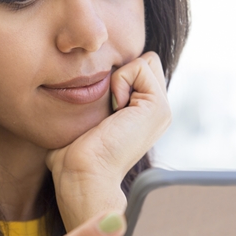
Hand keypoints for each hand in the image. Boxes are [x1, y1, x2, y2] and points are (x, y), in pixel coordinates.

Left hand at [46, 52, 170, 234]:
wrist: (84, 174)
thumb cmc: (74, 153)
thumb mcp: (85, 119)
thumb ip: (95, 97)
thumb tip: (79, 80)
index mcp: (144, 113)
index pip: (138, 68)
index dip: (115, 75)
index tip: (101, 106)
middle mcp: (158, 110)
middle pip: (146, 60)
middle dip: (123, 72)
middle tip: (108, 105)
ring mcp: (162, 109)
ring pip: (146, 60)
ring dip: (120, 77)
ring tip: (111, 108)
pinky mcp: (158, 106)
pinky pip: (140, 65)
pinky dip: (120, 81)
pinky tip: (114, 109)